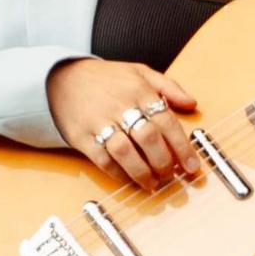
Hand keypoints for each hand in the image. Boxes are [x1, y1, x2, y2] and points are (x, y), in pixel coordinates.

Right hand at [48, 57, 202, 187]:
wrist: (62, 78)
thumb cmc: (107, 79)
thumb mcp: (140, 72)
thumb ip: (169, 87)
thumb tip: (192, 104)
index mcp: (139, 90)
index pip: (166, 121)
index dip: (182, 147)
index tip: (192, 166)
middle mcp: (120, 106)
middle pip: (148, 138)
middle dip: (163, 162)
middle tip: (170, 176)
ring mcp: (99, 122)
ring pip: (125, 152)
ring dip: (142, 172)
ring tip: (152, 183)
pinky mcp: (81, 137)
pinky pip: (102, 160)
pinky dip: (118, 173)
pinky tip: (129, 179)